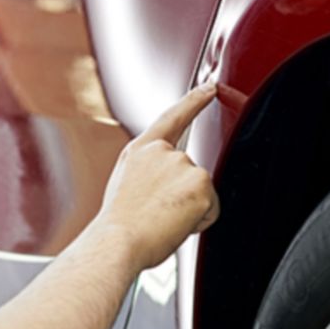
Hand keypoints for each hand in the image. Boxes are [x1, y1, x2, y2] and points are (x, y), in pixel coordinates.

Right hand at [93, 84, 219, 270]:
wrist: (118, 240)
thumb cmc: (118, 224)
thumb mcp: (128, 185)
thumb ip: (150, 172)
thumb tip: (167, 185)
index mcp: (141, 150)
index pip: (172, 118)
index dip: (193, 101)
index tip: (210, 88)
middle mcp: (163, 151)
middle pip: (190, 171)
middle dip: (182, 194)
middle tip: (156, 212)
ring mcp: (183, 164)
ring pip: (201, 190)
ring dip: (189, 208)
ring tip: (161, 219)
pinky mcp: (200, 183)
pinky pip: (211, 207)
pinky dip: (199, 220)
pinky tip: (175, 223)